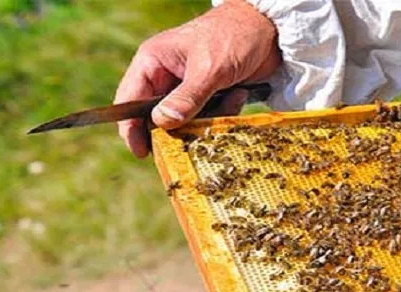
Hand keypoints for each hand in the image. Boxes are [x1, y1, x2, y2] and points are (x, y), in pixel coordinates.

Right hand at [114, 0, 280, 156]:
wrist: (270, 30)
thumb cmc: (233, 37)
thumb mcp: (209, 68)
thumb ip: (187, 97)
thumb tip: (162, 123)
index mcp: (153, 62)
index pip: (130, 100)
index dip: (131, 128)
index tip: (142, 152)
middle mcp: (166, 77)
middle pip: (158, 117)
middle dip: (178, 129)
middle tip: (193, 139)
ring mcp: (188, 88)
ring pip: (186, 121)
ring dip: (207, 120)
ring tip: (229, 100)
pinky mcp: (210, 96)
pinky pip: (208, 118)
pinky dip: (224, 113)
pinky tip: (239, 94)